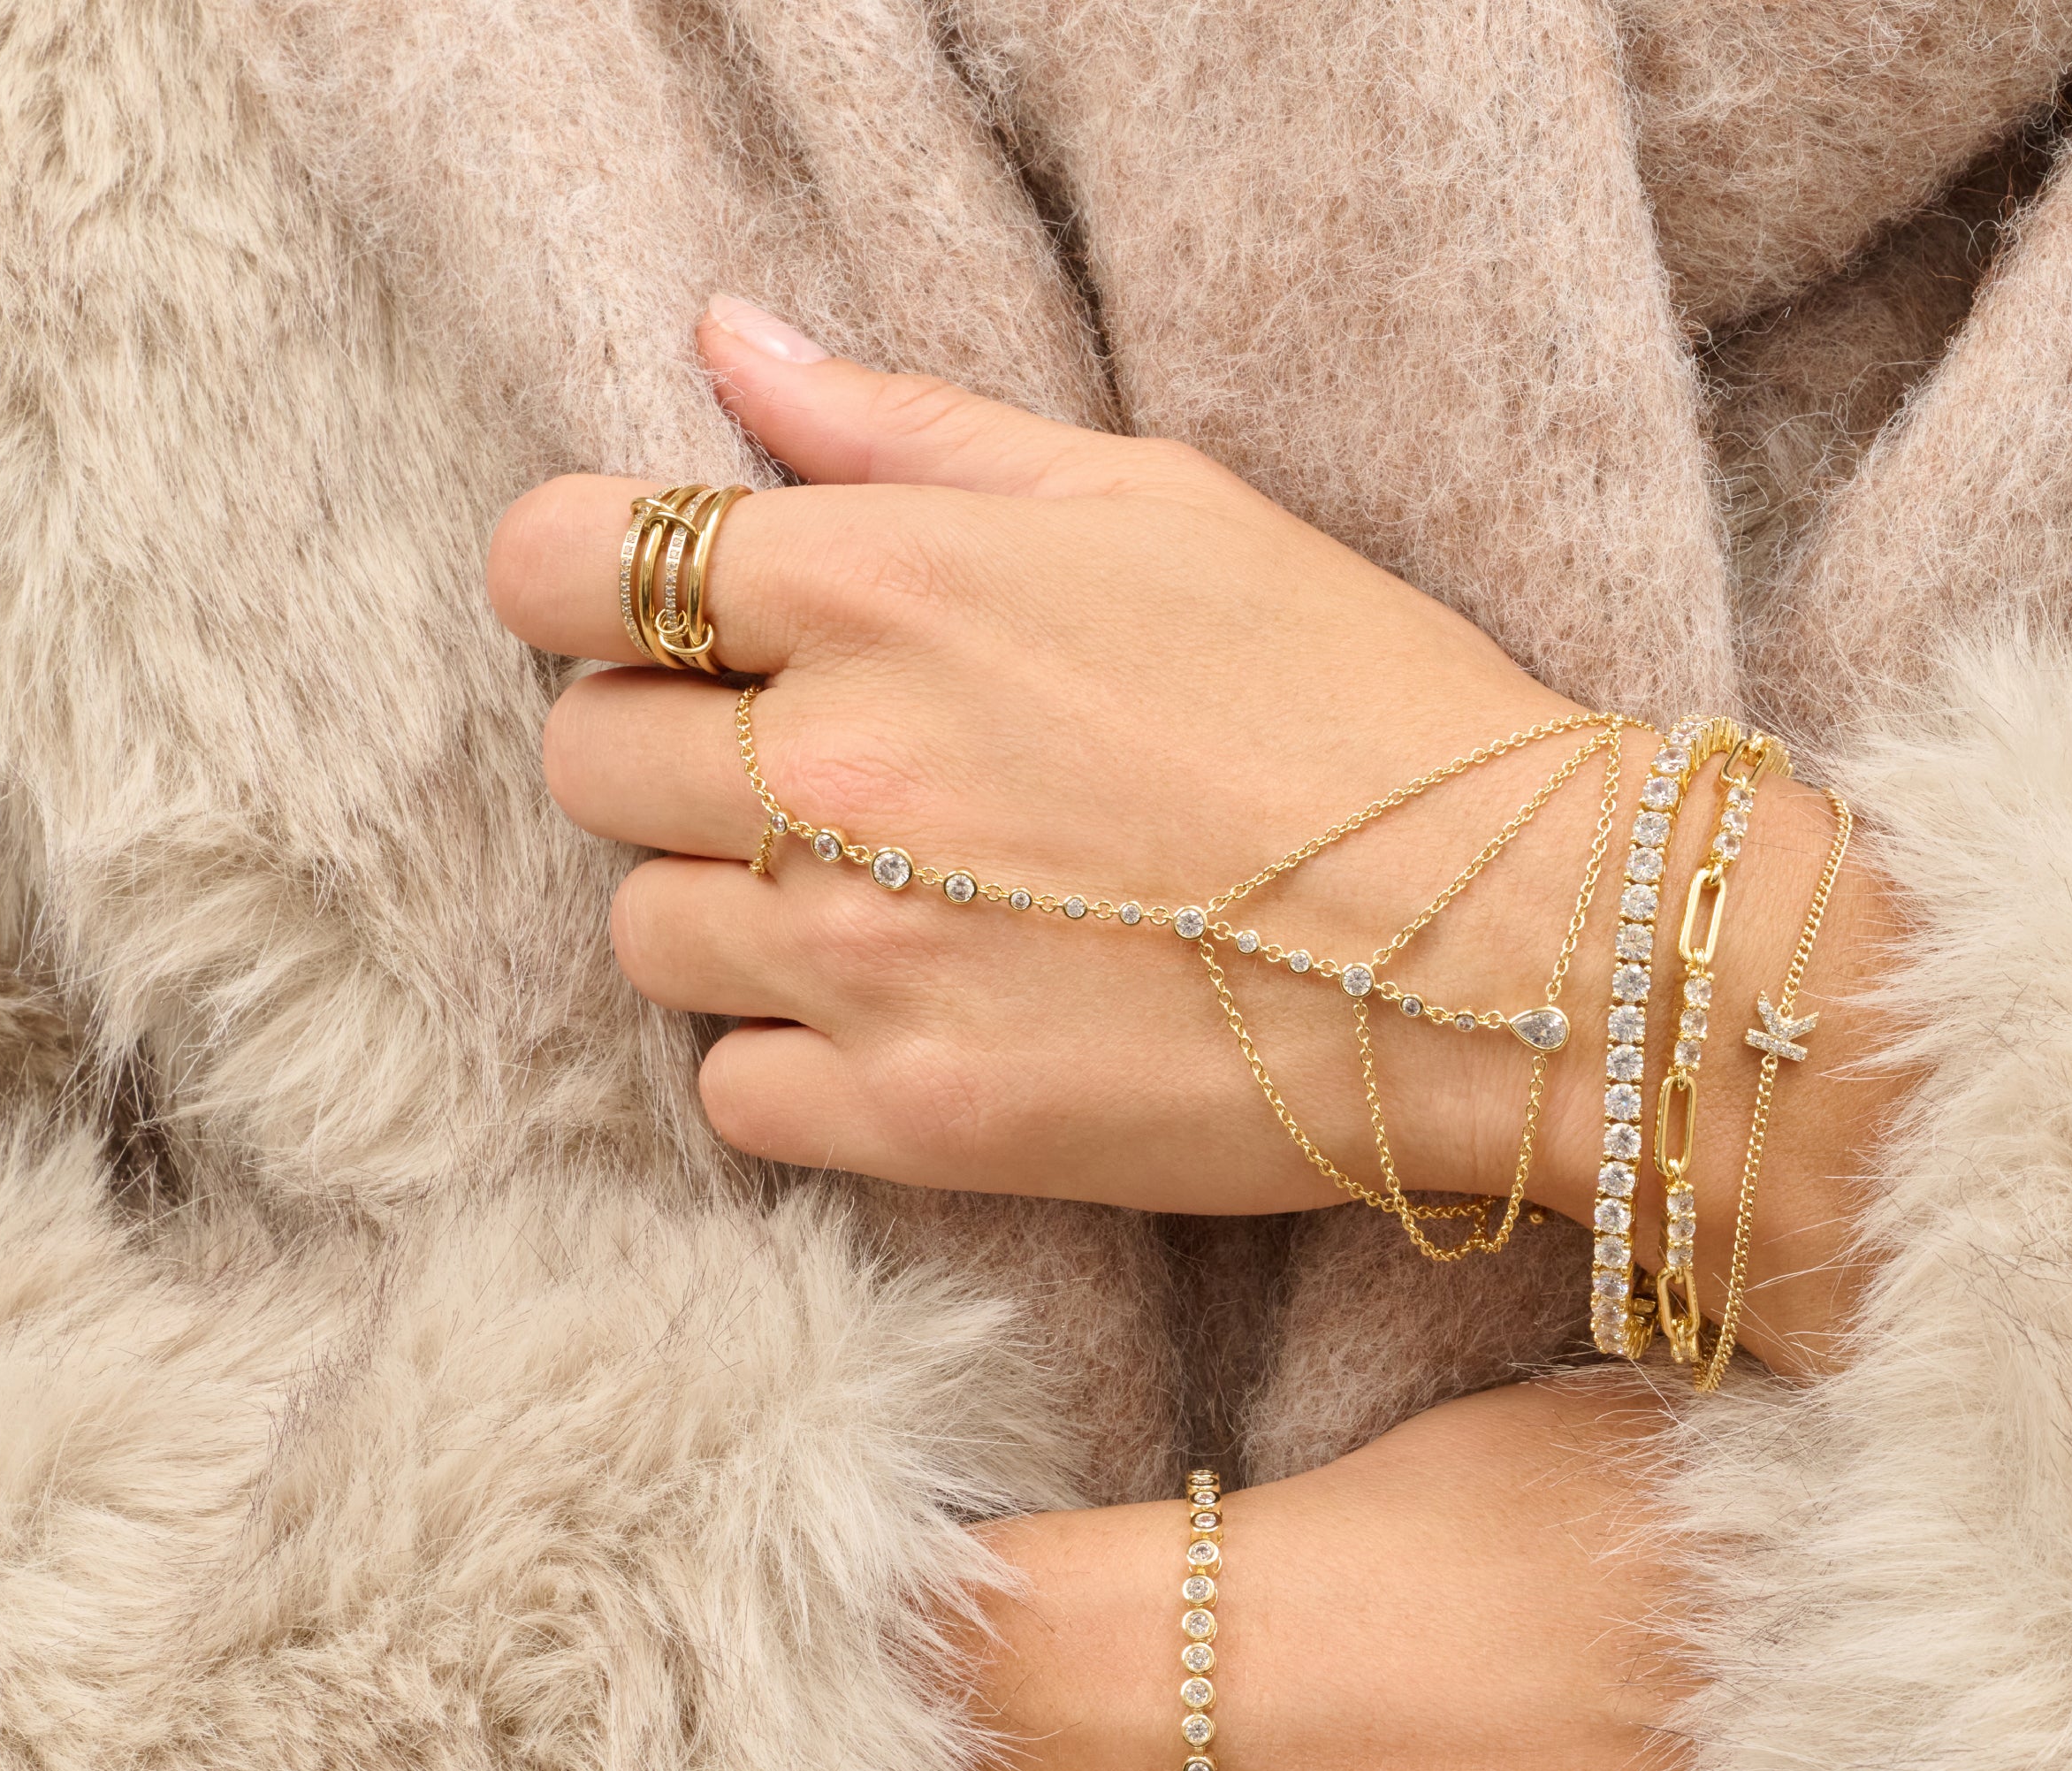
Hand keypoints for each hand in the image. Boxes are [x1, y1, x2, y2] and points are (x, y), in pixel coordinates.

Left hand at [487, 298, 1623, 1220]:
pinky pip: (729, 1095)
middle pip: (586, 761)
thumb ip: (908, 428)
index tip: (665, 625)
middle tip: (823, 773)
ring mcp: (866, 961)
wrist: (1512, 944)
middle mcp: (836, 771)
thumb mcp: (1150, 502)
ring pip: (644, 935)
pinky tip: (914, 1020)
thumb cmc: (1358, 699)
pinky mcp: (918, 1122)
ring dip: (731, 913)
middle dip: (673, 754)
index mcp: (881, 585)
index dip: (587, 588)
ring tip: (890, 904)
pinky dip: (791, 1065)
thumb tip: (725, 347)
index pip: (559, 565)